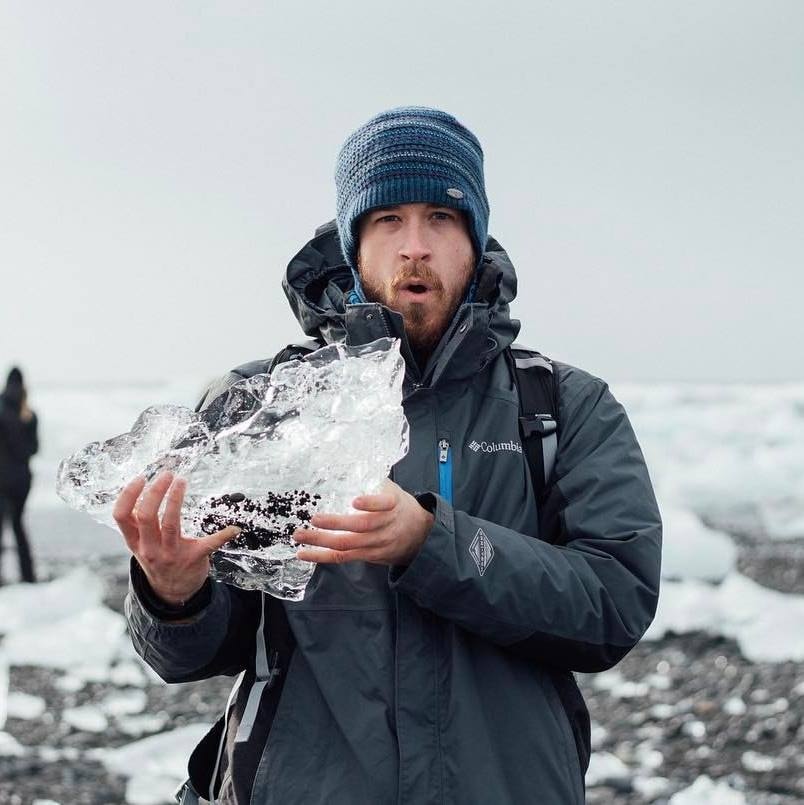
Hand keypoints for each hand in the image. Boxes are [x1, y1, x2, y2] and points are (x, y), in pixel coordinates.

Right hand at [113, 471, 239, 605]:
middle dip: (156, 492)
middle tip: (167, 474)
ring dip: (175, 499)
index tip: (141, 478)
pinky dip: (223, 534)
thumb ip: (137, 523)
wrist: (172, 592)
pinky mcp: (194, 558)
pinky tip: (234, 528)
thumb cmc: (157, 559)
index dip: (129, 495)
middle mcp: (150, 547)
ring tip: (181, 482)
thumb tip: (139, 492)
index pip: (122, 516)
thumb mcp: (140, 545)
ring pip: (171, 523)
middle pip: (146, 516)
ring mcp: (171, 554)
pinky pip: (210, 544)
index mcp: (135, 541)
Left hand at [294, 480, 433, 565]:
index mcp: (393, 504)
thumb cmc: (398, 506)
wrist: (419, 534)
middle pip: (361, 527)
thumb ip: (371, 480)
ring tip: (300, 535)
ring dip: (321, 541)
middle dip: (335, 524)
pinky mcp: (369, 556)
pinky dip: (322, 556)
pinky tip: (304, 553)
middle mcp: (386, 526)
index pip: (384, 504)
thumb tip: (341, 463)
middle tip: (314, 518)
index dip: (371, 503)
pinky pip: (344, 558)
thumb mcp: (391, 490)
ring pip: (348, 545)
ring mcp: (378, 544)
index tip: (355, 500)